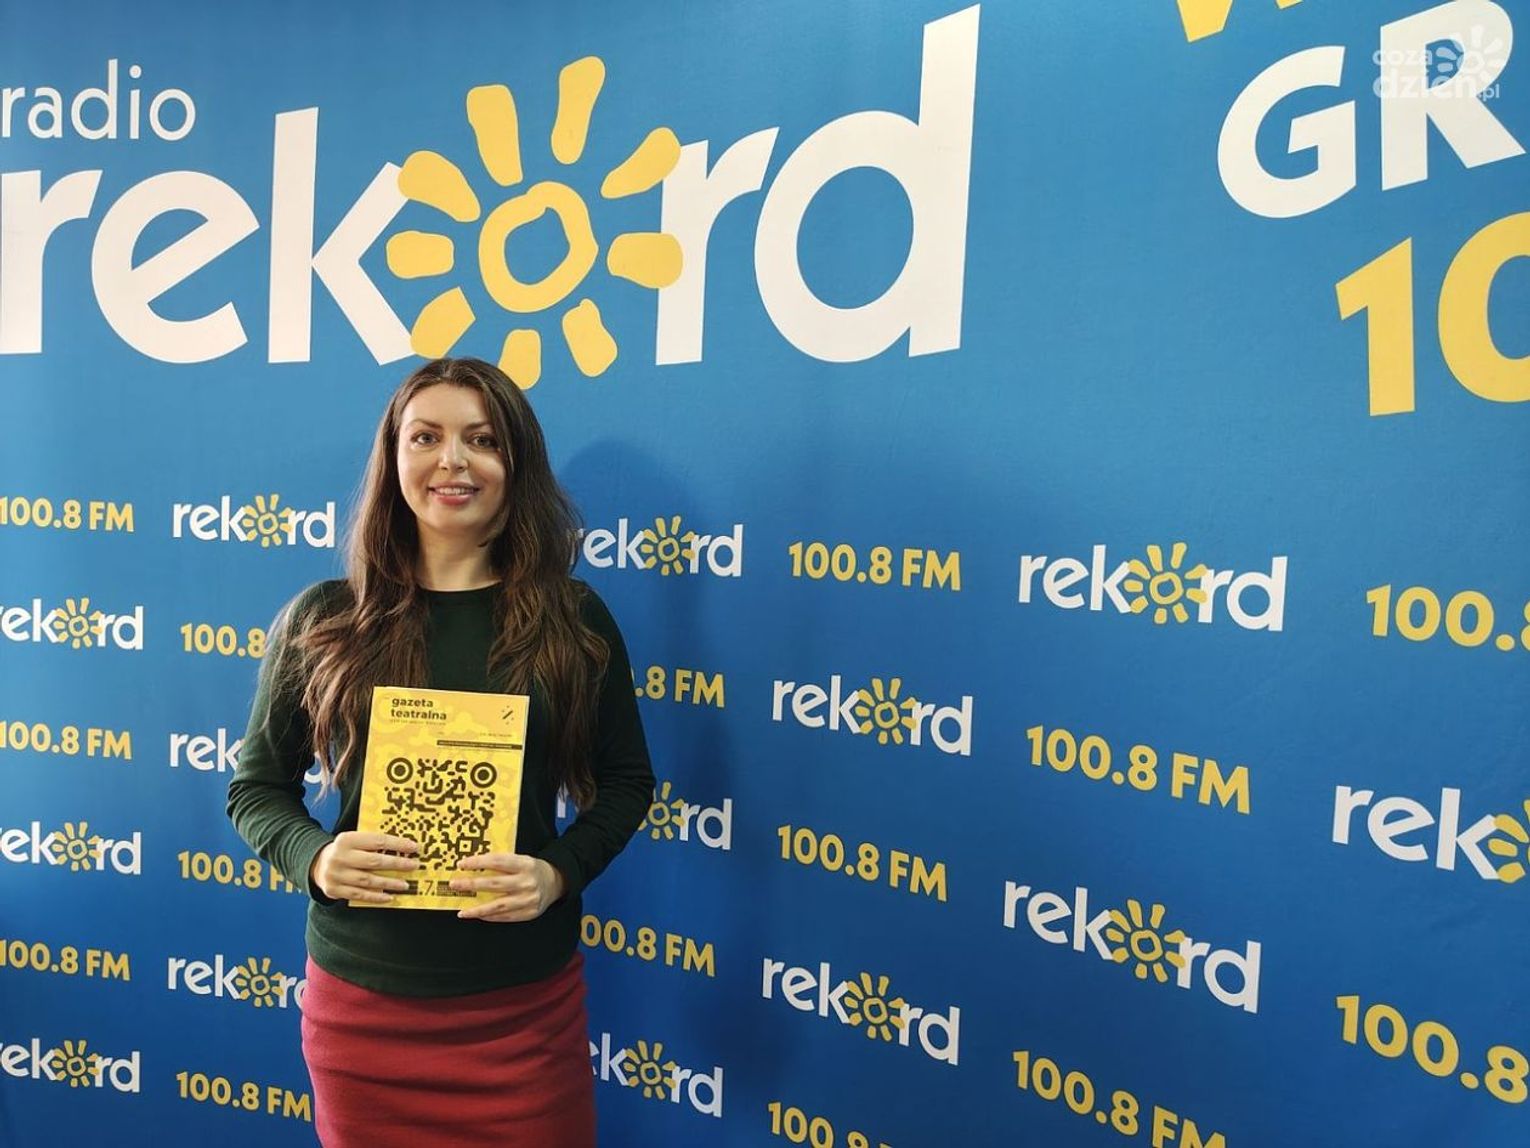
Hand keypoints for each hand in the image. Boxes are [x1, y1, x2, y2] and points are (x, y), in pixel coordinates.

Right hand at [310, 832, 419, 902]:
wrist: (317, 864)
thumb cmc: (345, 851)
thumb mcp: (355, 840)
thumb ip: (374, 843)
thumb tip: (404, 848)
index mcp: (346, 839)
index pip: (377, 841)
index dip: (397, 844)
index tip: (414, 848)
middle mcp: (339, 857)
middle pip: (373, 861)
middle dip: (396, 864)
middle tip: (413, 866)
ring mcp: (335, 875)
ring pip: (367, 880)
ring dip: (389, 883)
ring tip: (404, 884)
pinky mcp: (334, 890)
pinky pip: (359, 895)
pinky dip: (376, 897)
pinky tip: (389, 896)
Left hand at [450, 853, 565, 921]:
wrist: (555, 882)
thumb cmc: (531, 870)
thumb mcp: (521, 859)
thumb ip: (501, 863)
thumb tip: (472, 866)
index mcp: (525, 864)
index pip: (498, 861)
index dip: (478, 862)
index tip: (462, 864)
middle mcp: (527, 882)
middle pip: (495, 884)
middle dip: (472, 885)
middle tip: (455, 885)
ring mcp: (528, 899)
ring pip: (498, 906)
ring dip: (477, 909)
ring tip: (462, 911)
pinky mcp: (529, 913)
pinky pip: (505, 917)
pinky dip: (490, 917)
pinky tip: (478, 915)